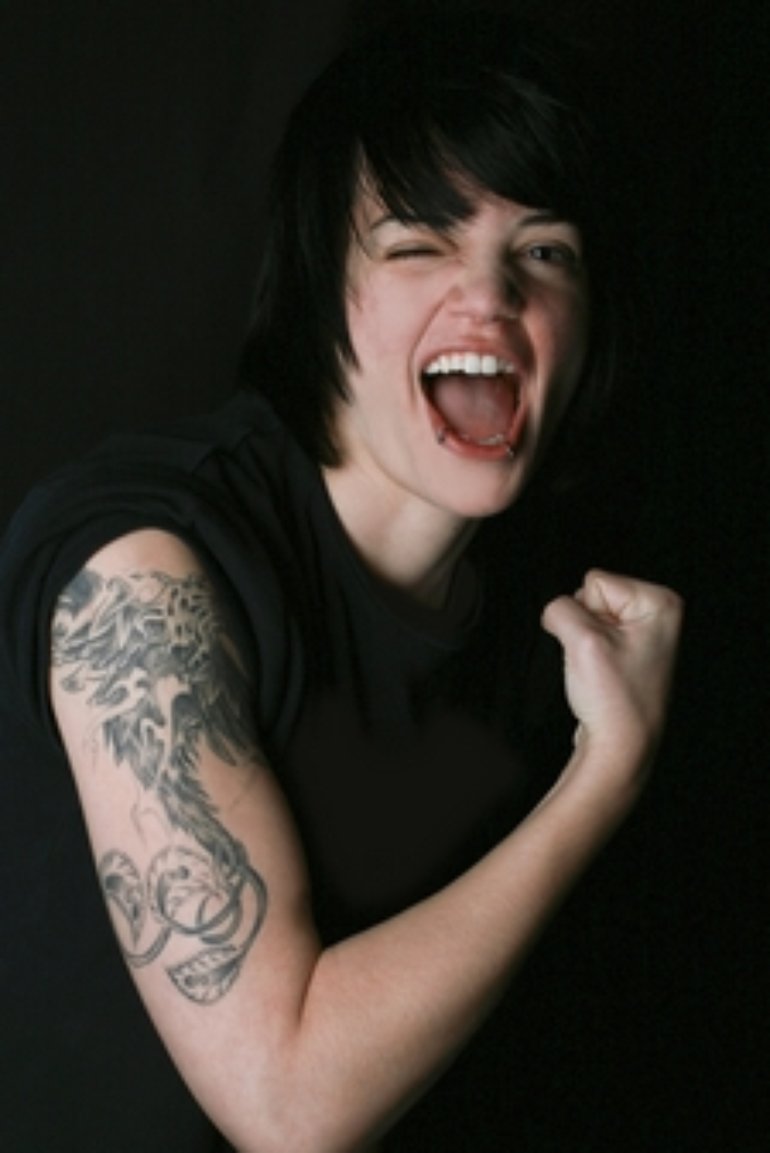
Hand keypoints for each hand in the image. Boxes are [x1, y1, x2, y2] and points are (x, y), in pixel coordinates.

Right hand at [541, 570, 683, 780]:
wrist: (619, 748)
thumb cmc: (614, 701)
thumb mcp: (582, 641)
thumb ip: (560, 608)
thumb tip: (554, 609)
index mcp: (659, 602)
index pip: (594, 581)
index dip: (586, 615)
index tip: (602, 648)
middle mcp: (658, 614)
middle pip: (591, 595)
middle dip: (585, 627)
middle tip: (601, 660)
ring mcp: (644, 634)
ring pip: (587, 616)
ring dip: (584, 642)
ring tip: (602, 670)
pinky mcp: (628, 651)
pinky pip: (591, 634)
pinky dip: (588, 653)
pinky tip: (601, 675)